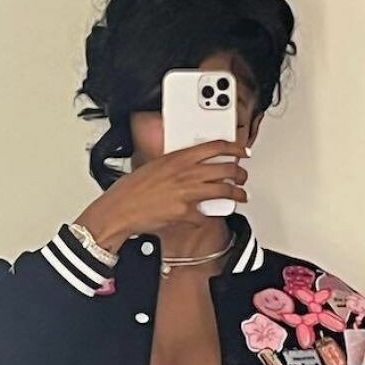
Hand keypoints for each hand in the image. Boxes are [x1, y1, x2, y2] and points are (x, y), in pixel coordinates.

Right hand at [74, 138, 250, 251]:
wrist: (122, 208)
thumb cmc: (134, 189)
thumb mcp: (157, 166)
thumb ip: (177, 164)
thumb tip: (193, 166)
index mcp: (179, 157)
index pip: (214, 146)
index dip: (234, 148)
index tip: (242, 151)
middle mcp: (186, 173)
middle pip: (226, 169)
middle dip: (240, 174)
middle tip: (242, 177)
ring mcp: (187, 193)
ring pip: (224, 190)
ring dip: (237, 195)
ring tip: (240, 196)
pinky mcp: (186, 212)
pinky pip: (205, 216)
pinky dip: (208, 218)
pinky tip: (209, 217)